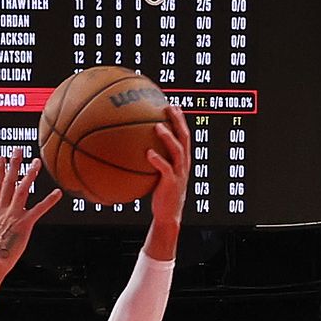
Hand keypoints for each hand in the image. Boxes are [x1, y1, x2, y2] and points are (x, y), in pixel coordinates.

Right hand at [0, 152, 59, 271]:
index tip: (0, 158)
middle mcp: (3, 210)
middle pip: (8, 182)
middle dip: (13, 165)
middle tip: (18, 150)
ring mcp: (13, 215)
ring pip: (21, 190)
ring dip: (29, 175)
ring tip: (36, 163)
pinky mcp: (24, 224)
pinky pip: (39, 209)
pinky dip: (49, 201)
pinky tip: (57, 193)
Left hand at [145, 104, 191, 230]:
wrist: (168, 214)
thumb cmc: (161, 194)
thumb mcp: (158, 174)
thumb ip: (153, 160)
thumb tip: (136, 147)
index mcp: (182, 160)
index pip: (184, 135)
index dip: (181, 119)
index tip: (174, 105)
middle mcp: (183, 164)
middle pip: (184, 137)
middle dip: (178, 121)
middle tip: (169, 107)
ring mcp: (179, 173)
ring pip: (177, 150)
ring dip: (168, 137)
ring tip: (157, 127)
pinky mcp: (171, 183)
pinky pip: (165, 169)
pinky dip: (157, 160)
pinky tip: (148, 153)